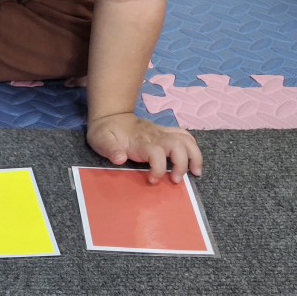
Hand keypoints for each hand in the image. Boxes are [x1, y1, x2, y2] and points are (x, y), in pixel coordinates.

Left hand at [86, 112, 202, 182]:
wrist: (111, 115)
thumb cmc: (106, 131)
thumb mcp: (101, 140)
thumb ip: (110, 149)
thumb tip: (120, 158)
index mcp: (139, 140)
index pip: (156, 152)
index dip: (158, 168)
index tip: (152, 180)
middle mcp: (155, 135)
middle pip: (178, 145)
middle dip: (182, 164)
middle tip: (176, 180)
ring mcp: (162, 133)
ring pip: (186, 140)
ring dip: (195, 156)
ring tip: (196, 173)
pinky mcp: (166, 132)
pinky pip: (186, 136)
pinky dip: (194, 148)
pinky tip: (194, 162)